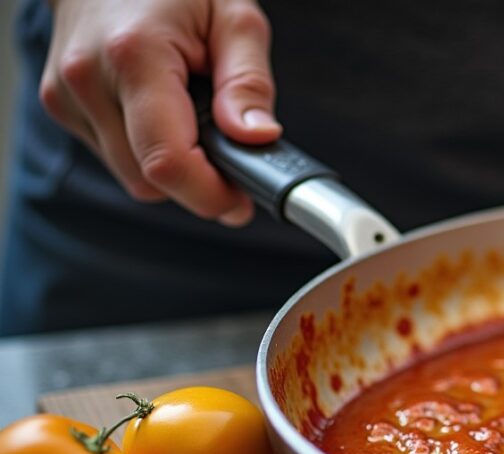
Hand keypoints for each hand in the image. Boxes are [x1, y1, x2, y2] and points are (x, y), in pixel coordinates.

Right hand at [40, 0, 280, 225]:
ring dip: (172, 166)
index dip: (209, 195)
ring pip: (131, 175)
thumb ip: (248, 82)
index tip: (242, 201)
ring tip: (195, 119)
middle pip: (148, 179)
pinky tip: (163, 112)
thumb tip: (258, 138)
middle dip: (197, 183)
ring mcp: (67, 95)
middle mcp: (88, 79)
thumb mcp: (233, 17)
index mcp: (134, 56)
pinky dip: (147, 150)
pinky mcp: (61, 104)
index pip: (167, 161)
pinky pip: (115, 156)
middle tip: (233, 159)